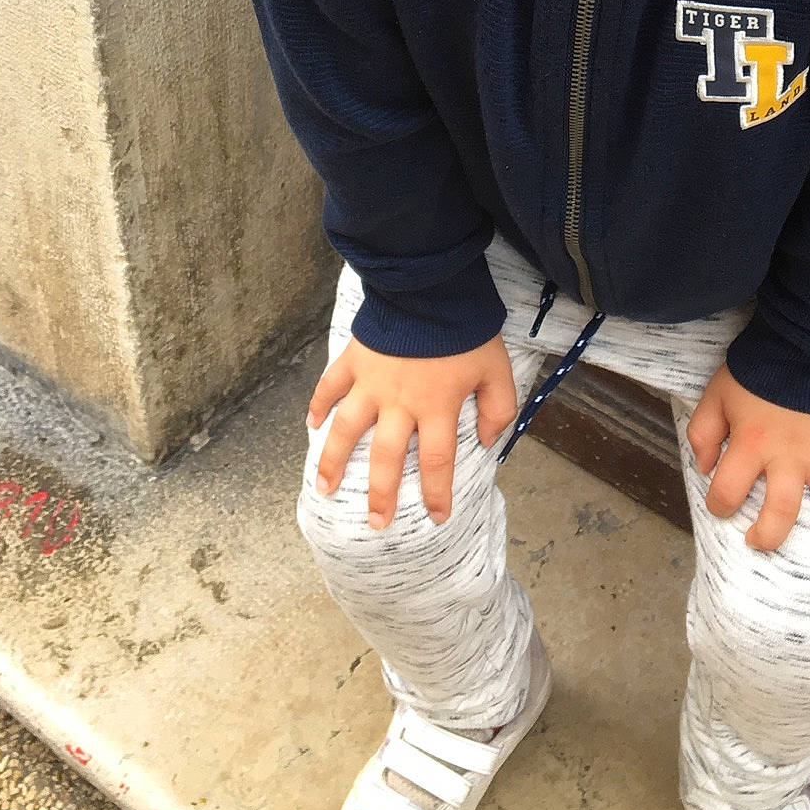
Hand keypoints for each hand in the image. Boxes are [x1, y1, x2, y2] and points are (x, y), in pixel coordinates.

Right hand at [307, 333, 517, 530]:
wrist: (432, 286)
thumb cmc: (467, 330)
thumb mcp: (497, 369)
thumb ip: (498, 408)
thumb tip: (485, 439)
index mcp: (436, 407)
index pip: (438, 462)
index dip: (437, 494)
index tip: (437, 518)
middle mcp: (399, 403)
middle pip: (387, 458)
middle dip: (381, 495)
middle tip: (377, 523)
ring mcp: (371, 382)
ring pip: (347, 430)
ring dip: (334, 461)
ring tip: (324, 488)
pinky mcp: (354, 360)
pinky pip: (330, 387)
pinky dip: (318, 405)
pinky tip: (310, 425)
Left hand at [685, 363, 809, 572]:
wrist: (803, 339)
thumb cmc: (756, 368)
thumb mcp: (715, 394)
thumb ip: (703, 432)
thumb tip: (704, 467)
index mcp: (751, 445)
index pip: (728, 491)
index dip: (720, 504)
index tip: (722, 505)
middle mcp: (790, 457)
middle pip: (781, 512)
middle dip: (768, 536)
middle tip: (759, 542)